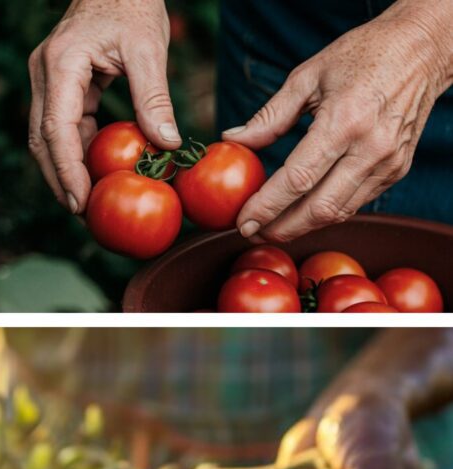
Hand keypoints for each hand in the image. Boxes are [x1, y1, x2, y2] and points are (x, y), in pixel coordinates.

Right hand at [28, 0, 178, 213]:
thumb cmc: (133, 4)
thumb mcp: (147, 48)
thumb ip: (153, 97)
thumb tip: (167, 146)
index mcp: (61, 65)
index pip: (56, 128)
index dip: (65, 170)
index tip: (79, 201)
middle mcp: (45, 74)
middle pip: (41, 139)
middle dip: (58, 179)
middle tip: (81, 213)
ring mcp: (48, 79)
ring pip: (46, 136)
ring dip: (63, 169)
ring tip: (86, 200)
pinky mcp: (59, 83)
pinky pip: (62, 124)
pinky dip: (75, 150)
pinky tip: (93, 171)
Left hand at [225, 0, 452, 241]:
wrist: (422, 49)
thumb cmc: (362, 55)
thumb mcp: (307, 76)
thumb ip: (269, 116)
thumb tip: (233, 140)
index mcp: (344, 121)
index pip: (297, 179)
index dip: (266, 206)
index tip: (242, 220)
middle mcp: (371, 147)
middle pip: (319, 208)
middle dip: (281, 227)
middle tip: (251, 232)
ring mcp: (388, 162)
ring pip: (339, 212)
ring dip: (302, 227)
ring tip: (270, 227)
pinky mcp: (397, 169)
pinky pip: (356, 202)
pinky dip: (326, 212)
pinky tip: (301, 211)